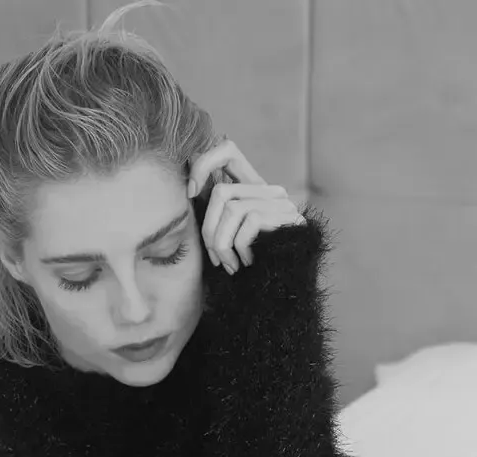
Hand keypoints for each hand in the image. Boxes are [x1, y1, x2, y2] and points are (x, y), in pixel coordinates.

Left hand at [185, 139, 304, 274]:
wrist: (287, 286)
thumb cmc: (255, 266)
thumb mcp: (230, 238)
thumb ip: (216, 216)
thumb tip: (188, 192)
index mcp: (252, 189)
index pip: (227, 149)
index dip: (204, 164)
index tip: (192, 193)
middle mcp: (268, 190)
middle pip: (221, 191)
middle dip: (209, 229)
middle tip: (215, 259)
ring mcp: (278, 201)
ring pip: (231, 209)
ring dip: (223, 244)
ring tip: (230, 266)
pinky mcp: (285, 215)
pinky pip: (249, 221)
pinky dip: (241, 246)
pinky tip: (247, 263)